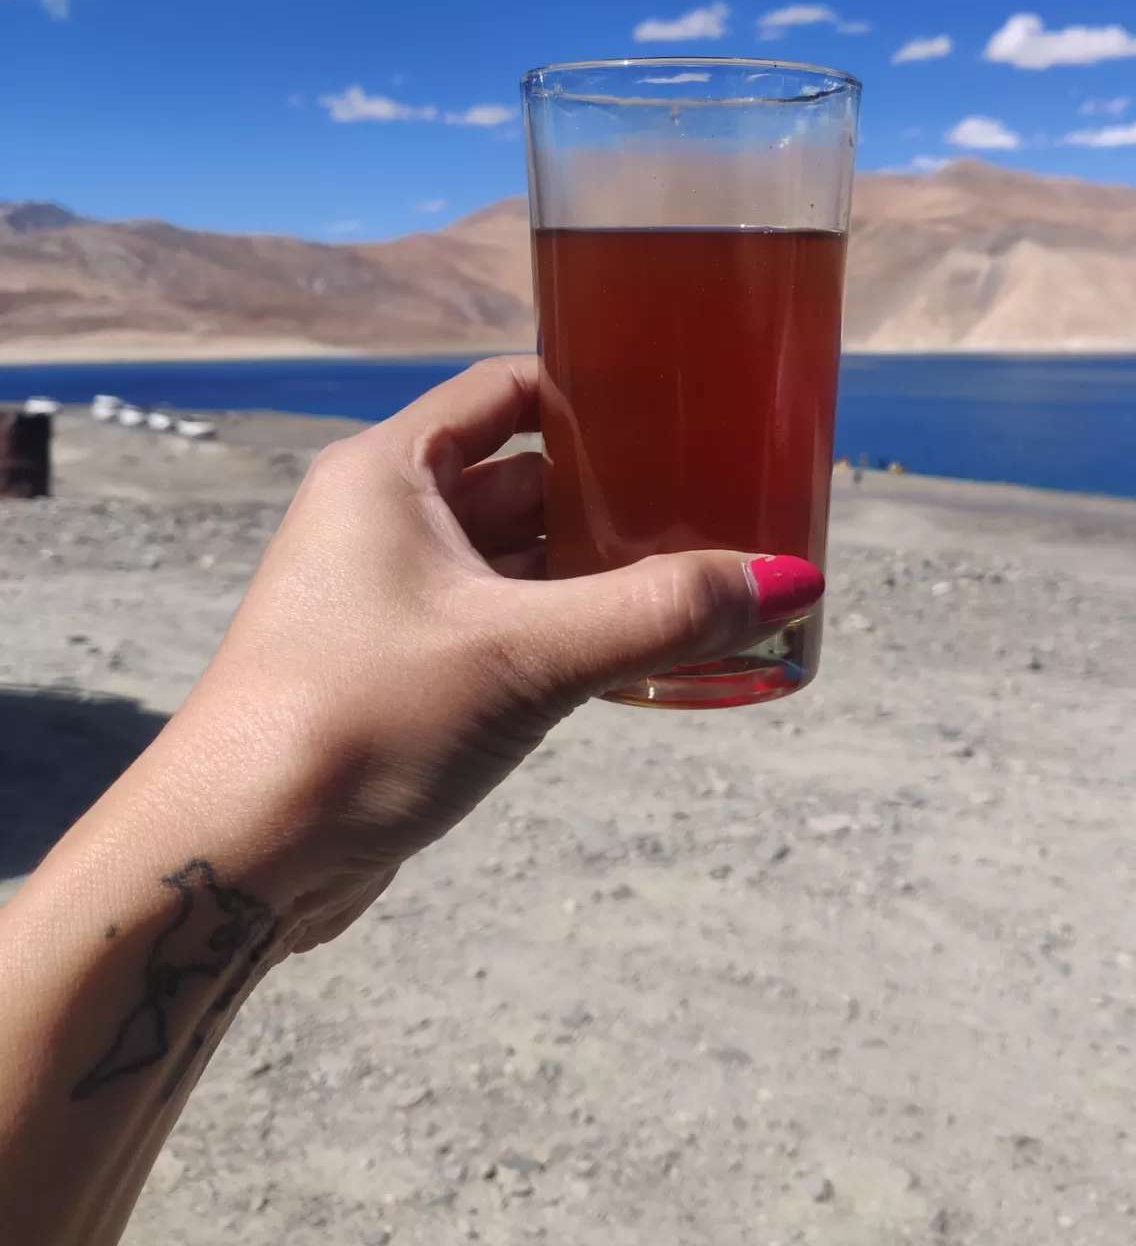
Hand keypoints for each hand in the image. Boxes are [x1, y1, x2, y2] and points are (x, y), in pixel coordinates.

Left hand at [166, 356, 823, 947]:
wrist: (237, 855)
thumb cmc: (358, 723)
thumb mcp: (525, 656)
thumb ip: (657, 613)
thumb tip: (788, 582)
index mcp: (390, 471)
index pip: (508, 390)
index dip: (596, 391)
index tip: (684, 401)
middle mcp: (383, 520)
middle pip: (524, 477)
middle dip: (616, 492)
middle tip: (721, 497)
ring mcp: (389, 598)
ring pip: (517, 559)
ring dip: (596, 568)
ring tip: (702, 572)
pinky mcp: (400, 669)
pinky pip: (502, 623)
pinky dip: (566, 627)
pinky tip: (639, 649)